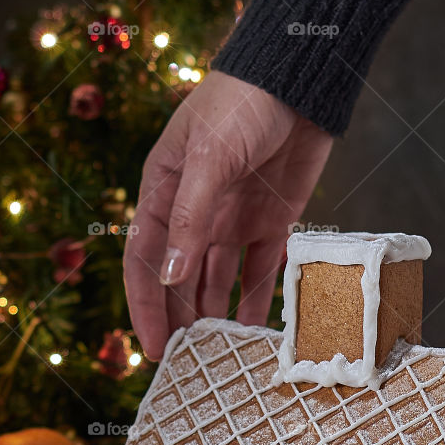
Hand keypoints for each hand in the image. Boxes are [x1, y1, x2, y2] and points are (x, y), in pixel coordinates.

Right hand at [125, 70, 331, 360]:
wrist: (299, 78)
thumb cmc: (241, 103)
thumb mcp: (208, 158)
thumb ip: (189, 219)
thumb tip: (170, 279)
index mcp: (163, 193)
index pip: (145, 260)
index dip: (146, 307)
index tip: (153, 350)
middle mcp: (194, 212)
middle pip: (180, 279)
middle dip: (179, 321)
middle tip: (186, 366)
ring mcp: (233, 218)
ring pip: (217, 280)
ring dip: (215, 315)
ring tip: (219, 356)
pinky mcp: (273, 220)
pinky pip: (261, 270)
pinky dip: (259, 300)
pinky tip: (258, 331)